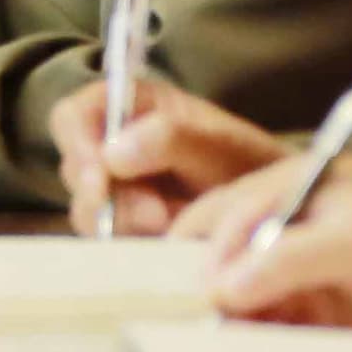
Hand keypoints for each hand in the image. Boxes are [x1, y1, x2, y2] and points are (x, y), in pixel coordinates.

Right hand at [49, 75, 288, 235]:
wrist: (277, 215)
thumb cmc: (249, 167)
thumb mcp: (218, 146)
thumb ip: (170, 139)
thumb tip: (112, 154)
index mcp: (130, 107)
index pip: (73, 115)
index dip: (77, 143)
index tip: (99, 177)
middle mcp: (114, 146)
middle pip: (75, 168)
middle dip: (109, 197)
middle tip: (158, 216)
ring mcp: (117, 191)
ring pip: (87, 210)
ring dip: (126, 223)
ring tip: (174, 225)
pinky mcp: (125, 228)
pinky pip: (108, 239)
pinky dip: (133, 244)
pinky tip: (168, 241)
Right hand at [183, 172, 351, 333]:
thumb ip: (287, 258)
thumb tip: (223, 287)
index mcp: (291, 190)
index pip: (223, 211)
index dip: (205, 249)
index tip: (203, 292)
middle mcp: (283, 229)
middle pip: (217, 253)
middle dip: (200, 284)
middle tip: (196, 321)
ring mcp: (293, 275)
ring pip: (234, 297)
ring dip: (222, 321)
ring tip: (217, 345)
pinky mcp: (307, 318)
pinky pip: (262, 330)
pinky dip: (248, 344)